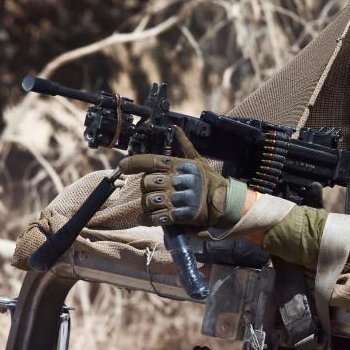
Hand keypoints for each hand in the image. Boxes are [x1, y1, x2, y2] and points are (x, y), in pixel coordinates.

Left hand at [119, 127, 246, 228]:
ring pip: (149, 200)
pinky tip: (148, 218)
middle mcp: (179, 180)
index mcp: (181, 165)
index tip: (122, 165)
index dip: (134, 162)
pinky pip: (157, 217)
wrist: (227, 203)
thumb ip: (185, 146)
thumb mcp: (199, 160)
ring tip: (153, 206)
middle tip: (152, 192)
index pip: (152, 160)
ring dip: (147, 206)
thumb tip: (176, 130)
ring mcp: (180, 198)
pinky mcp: (182, 215)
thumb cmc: (211, 181)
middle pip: (147, 183)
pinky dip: (148, 219)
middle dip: (146, 189)